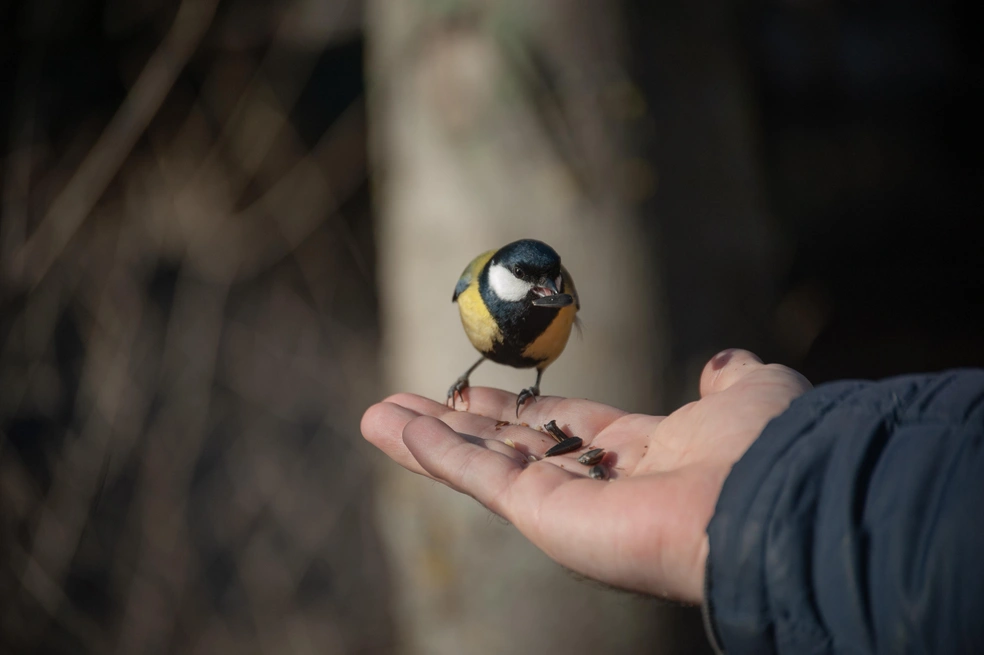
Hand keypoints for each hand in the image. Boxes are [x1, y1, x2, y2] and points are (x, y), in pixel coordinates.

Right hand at [361, 349, 811, 603]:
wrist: (773, 498)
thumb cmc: (768, 446)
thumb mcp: (753, 392)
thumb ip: (731, 380)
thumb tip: (723, 363)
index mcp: (640, 453)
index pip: (558, 426)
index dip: (513, 408)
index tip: (474, 392)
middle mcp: (594, 482)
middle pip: (506, 445)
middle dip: (455, 424)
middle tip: (403, 403)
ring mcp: (565, 504)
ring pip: (479, 463)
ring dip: (425, 439)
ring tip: (375, 417)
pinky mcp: (544, 516)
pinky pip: (478, 476)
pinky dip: (433, 451)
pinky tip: (393, 427)